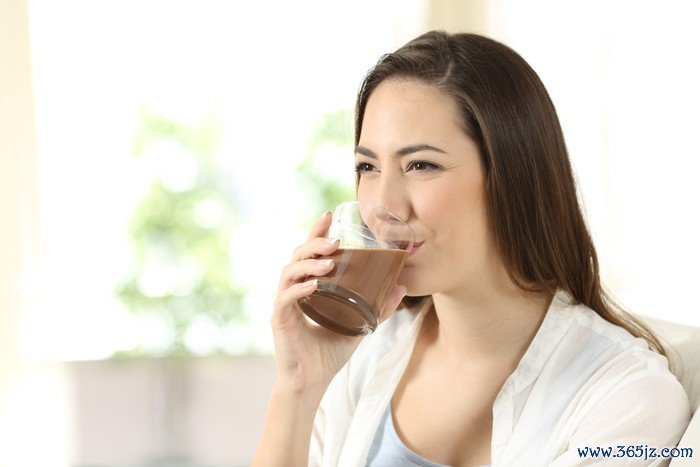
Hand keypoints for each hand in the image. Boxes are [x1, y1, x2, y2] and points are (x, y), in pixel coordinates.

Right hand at [270, 211, 406, 394]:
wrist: (312, 381)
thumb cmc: (331, 352)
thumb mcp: (360, 324)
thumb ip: (379, 307)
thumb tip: (402, 286)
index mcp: (308, 286)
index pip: (309, 253)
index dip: (316, 232)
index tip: (329, 215)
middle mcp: (293, 290)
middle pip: (297, 257)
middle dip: (315, 244)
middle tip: (336, 242)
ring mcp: (283, 304)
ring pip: (289, 273)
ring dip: (309, 265)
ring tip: (329, 263)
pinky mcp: (279, 320)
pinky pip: (286, 299)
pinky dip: (300, 290)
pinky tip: (315, 287)